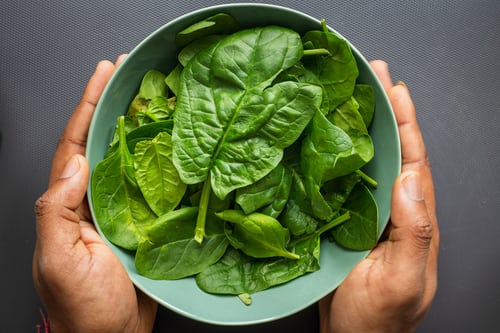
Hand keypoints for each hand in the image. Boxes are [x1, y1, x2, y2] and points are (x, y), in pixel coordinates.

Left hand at [33, 56, 157, 332]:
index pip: (76, 143)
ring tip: (157, 97)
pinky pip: (155, 184)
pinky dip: (164, 161)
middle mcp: (95, 199)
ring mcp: (121, 209)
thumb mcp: (57, 259)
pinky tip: (177, 145)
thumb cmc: (83, 306)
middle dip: (114, 105)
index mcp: (70, 202)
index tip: (105, 74)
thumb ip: (57, 211)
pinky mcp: (145, 222)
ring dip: (142, 127)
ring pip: (132, 159)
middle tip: (133, 73)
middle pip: (104, 142)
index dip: (88, 106)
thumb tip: (74, 163)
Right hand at [319, 60, 438, 332]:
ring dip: (360, 127)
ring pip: (367, 161)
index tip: (394, 88)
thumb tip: (412, 179)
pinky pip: (342, 181)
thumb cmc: (377, 320)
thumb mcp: (402, 280)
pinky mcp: (344, 221)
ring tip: (349, 95)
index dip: (405, 122)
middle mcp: (393, 209)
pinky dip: (336, 155)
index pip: (413, 160)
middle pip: (392, 151)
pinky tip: (324, 139)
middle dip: (385, 111)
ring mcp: (368, 214)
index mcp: (414, 219)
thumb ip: (415, 232)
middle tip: (372, 75)